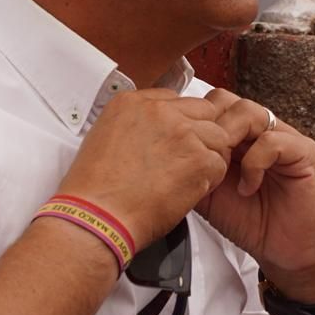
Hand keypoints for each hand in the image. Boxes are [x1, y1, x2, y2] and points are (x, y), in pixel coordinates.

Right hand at [55, 90, 230, 251]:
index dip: (179, 123)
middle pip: (202, 112)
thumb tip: (154, 133)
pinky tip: (187, 190)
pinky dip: (209, 180)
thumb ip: (134, 126)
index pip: (174, 99)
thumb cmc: (96, 189)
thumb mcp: (103, 139)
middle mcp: (158, 111)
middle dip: (199, 135)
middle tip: (185, 160)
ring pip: (217, 136)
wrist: (99, 215)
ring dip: (207, 157)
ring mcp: (181, 132)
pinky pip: (219, 163)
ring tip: (186, 177)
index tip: (173, 141)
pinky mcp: (197, 158)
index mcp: (131, 102)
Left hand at [192, 90, 314, 302]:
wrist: (284, 252)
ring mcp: (284, 137)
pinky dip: (254, 164)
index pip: (209, 106)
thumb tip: (160, 153)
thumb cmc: (249, 222)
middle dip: (208, 128)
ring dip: (229, 142)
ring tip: (222, 172)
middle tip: (200, 159)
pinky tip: (247, 188)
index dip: (191, 124)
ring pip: (249, 112)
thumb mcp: (207, 192)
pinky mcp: (304, 152)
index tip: (179, 152)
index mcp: (237, 135)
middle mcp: (260, 130)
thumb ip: (189, 168)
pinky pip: (272, 141)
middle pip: (227, 101)